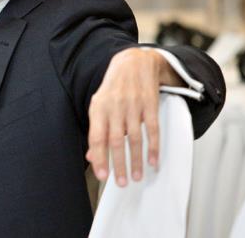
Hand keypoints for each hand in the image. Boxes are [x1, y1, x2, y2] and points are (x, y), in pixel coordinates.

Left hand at [86, 48, 179, 186]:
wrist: (133, 62)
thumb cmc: (113, 88)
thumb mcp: (99, 105)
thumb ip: (96, 131)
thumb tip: (91, 157)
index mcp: (98, 108)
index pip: (97, 137)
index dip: (99, 157)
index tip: (103, 176)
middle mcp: (114, 107)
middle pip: (116, 141)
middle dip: (118, 165)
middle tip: (122, 183)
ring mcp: (133, 106)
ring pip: (135, 139)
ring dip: (137, 161)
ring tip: (137, 177)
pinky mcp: (150, 105)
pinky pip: (152, 130)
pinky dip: (153, 148)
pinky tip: (153, 162)